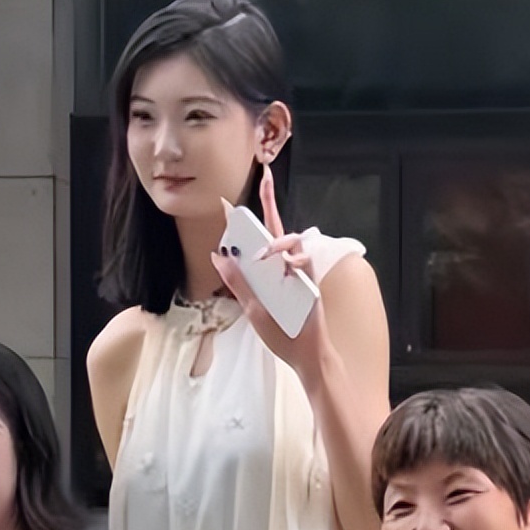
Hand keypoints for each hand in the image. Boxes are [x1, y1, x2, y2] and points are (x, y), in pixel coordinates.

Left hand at [209, 164, 331, 378]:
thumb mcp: (252, 308)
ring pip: (288, 239)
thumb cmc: (281, 334)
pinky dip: (293, 259)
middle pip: (275, 227)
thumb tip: (218, 256)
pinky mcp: (312, 278)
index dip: (242, 222)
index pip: (253, 241)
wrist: (305, 355)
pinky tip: (286, 266)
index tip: (228, 203)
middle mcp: (282, 267)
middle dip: (270, 200)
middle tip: (265, 175)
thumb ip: (237, 282)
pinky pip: (303, 258)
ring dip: (273, 242)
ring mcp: (298, 270)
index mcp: (266, 273)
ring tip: (260, 254)